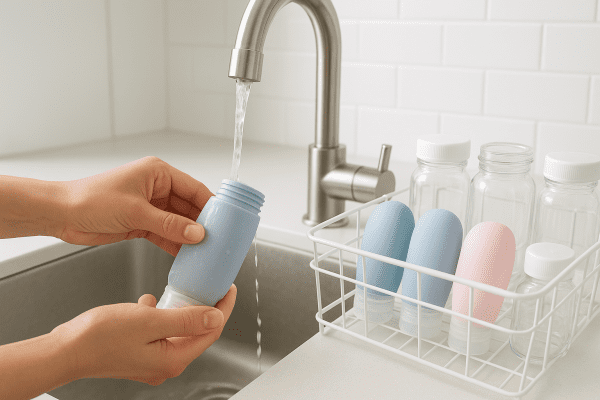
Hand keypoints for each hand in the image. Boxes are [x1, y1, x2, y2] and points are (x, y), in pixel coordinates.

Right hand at [51, 284, 236, 385]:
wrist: (65, 350)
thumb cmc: (99, 338)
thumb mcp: (149, 321)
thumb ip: (185, 319)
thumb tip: (215, 316)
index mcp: (173, 359)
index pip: (211, 331)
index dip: (223, 308)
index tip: (228, 289)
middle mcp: (164, 364)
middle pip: (197, 332)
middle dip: (205, 308)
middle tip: (209, 286)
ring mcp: (150, 361)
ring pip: (177, 330)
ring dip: (180, 310)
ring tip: (182, 291)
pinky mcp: (138, 354)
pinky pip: (158, 332)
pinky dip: (158, 316)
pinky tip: (148, 304)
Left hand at [58, 156, 213, 256]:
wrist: (61, 215)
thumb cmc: (91, 200)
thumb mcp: (135, 212)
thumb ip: (169, 224)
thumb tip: (198, 234)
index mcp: (158, 173)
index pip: (194, 188)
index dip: (211, 205)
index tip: (226, 221)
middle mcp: (157, 188)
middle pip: (189, 207)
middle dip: (203, 224)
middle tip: (218, 240)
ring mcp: (150, 206)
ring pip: (179, 222)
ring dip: (190, 237)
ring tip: (206, 251)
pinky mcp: (141, 223)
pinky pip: (166, 233)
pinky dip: (175, 244)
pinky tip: (186, 256)